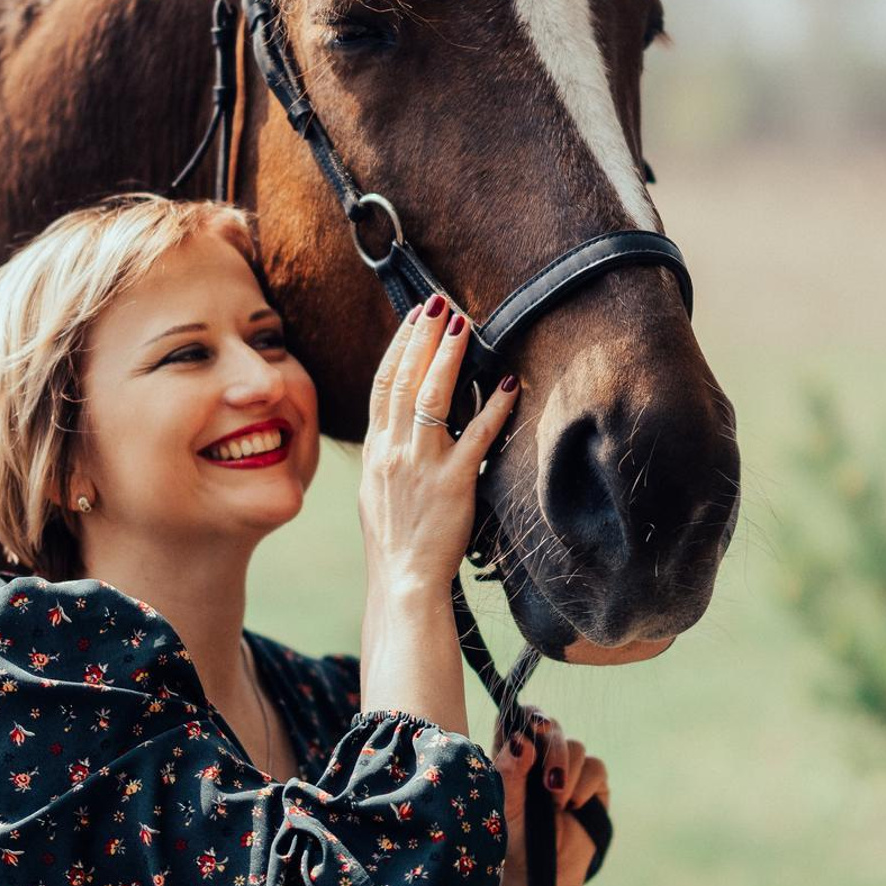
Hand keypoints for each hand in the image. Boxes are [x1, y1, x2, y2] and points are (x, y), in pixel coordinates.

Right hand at [359, 299, 519, 597]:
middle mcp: (394, 450)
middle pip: (405, 379)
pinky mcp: (453, 484)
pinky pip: (477, 436)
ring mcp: (422, 466)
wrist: (402, 582)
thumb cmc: (394, 540)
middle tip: (442, 303)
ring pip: (432, 397)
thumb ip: (388, 453)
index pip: (384, 383)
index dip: (400, 345)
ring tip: (464, 324)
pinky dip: (494, 407)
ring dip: (450, 356)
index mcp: (376, 450)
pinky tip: (510, 383)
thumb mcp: (376, 490)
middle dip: (424, 336)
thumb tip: (400, 423)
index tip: (416, 317)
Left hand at [469, 710, 610, 885]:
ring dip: (567, 764)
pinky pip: (596, 769)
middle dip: (550, 742)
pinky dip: (586, 781)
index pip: (516, 724)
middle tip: (543, 765)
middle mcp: (538, 765)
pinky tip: (571, 804)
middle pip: (548, 728)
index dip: (522, 717)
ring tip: (557, 798)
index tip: (525, 726)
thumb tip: (522, 740)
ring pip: (575, 746)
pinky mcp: (591, 793)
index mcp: (510, 761)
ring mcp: (566, 777)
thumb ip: (510, 772)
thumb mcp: (502, 808)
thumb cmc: (506, 849)